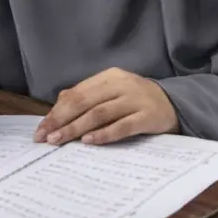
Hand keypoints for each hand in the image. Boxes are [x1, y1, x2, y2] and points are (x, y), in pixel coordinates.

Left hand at [35, 68, 178, 145]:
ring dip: (77, 128)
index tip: (41, 130)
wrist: (176, 104)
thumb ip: (88, 95)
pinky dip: (104, 134)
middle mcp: (123, 85)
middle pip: (85, 102)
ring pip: (100, 113)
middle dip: (62, 121)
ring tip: (60, 140)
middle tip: (45, 138)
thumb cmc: (137, 101)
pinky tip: (89, 141)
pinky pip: (123, 126)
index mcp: (110, 76)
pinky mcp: (148, 117)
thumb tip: (58, 104)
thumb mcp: (113, 92)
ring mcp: (136, 100)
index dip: (57, 112)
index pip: (77, 93)